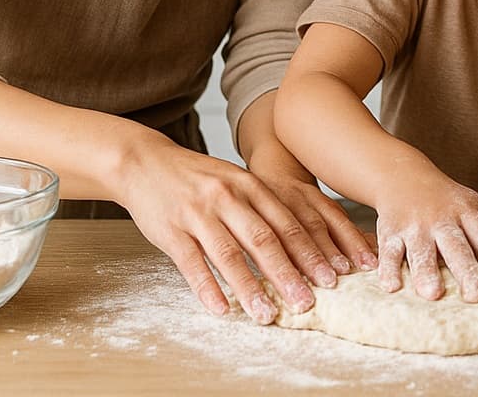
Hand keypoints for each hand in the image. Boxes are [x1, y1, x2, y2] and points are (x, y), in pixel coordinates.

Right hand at [114, 132, 354, 325]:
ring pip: (229, 255)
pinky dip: (208, 288)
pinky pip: (192, 263)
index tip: (331, 277)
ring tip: (266, 316)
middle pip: (264, 240)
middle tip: (306, 303)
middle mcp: (227, 197)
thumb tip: (304, 241)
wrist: (146, 162)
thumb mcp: (236, 181)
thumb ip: (264, 207)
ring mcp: (198, 213)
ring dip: (250, 288)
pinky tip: (221, 308)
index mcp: (249, 185)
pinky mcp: (171, 230)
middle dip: (288, 274)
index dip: (310, 252)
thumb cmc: (199, 179)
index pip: (287, 222)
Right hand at [375, 168, 477, 302]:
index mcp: (466, 213)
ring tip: (433, 294)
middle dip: (465, 270)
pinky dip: (388, 268)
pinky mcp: (390, 233)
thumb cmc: (447, 199)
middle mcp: (441, 220)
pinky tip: (391, 287)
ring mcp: (414, 227)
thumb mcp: (476, 207)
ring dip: (426, 271)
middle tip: (476, 295)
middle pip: (455, 247)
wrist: (403, 176)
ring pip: (421, 251)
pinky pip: (389, 252)